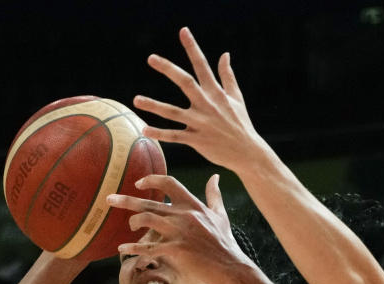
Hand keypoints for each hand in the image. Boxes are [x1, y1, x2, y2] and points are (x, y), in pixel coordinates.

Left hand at [109, 173, 250, 283]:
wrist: (230, 266)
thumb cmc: (224, 242)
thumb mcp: (220, 215)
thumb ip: (214, 195)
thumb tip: (215, 177)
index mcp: (193, 205)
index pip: (169, 182)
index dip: (151, 180)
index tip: (138, 183)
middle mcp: (184, 215)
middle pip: (149, 202)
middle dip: (126, 200)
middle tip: (109, 199)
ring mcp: (179, 232)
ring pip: (146, 219)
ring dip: (132, 223)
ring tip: (128, 228)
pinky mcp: (176, 250)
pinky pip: (148, 247)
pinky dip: (133, 248)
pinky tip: (122, 249)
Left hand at [134, 27, 264, 170]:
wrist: (247, 152)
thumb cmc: (241, 124)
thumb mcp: (237, 97)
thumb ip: (227, 75)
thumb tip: (225, 54)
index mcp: (215, 92)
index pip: (202, 65)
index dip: (192, 47)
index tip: (183, 31)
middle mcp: (206, 104)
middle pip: (185, 82)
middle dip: (168, 69)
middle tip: (151, 58)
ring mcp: (200, 123)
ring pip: (173, 112)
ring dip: (154, 105)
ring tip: (136, 99)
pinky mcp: (197, 140)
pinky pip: (174, 136)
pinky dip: (159, 134)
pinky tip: (144, 129)